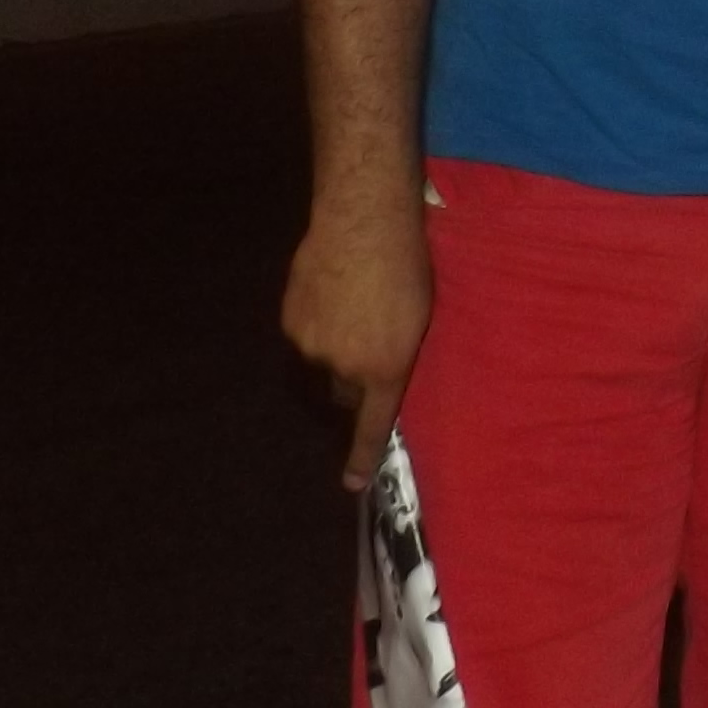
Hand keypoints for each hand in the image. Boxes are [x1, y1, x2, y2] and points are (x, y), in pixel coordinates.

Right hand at [280, 190, 432, 491]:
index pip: (372, 426)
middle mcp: (344, 366)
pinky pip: (304, 335)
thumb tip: (375, 376)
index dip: (361, 457)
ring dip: (334, 344)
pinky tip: (329, 291)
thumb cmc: (407, 265)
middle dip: (354, 377)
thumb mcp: (417, 318)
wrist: (363, 222)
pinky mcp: (289, 322)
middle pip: (345, 392)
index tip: (352, 484)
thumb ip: (394, 355)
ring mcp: (311, 345)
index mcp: (385, 369)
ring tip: (350, 303)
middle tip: (367, 338)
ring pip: (321, 361)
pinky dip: (315, 322)